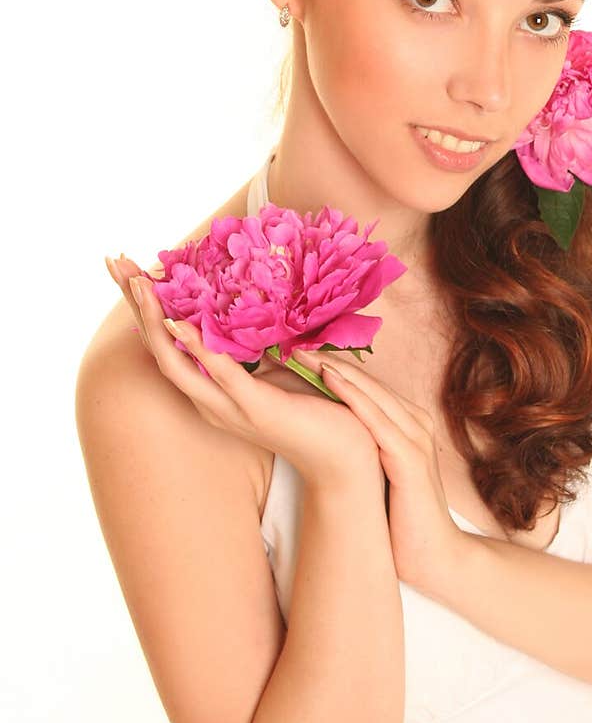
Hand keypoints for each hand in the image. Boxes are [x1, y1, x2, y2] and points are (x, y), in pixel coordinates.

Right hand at [104, 256, 381, 487]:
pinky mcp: (255, 408)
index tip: (126, 268)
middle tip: (115, 263)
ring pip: (176, 363)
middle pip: (157, 349)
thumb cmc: (315, 411)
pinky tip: (179, 323)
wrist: (343, 459)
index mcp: (211, 391)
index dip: (143, 308)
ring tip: (139, 284)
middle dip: (135, 305)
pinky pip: (220, 374)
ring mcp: (228, 408)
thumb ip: (253, 346)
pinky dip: (196, 347)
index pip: (166, 344)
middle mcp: (209, 401)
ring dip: (155, 320)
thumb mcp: (277, 369)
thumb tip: (244, 306)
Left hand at [289, 346, 470, 591]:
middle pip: (367, 381)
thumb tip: (323, 432)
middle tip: (292, 338)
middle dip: (330, 358)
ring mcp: (415, 437)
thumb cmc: (400, 518)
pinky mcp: (409, 457)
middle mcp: (414, 422)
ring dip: (337, 368)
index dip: (332, 366)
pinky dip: (352, 395)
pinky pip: (377, 418)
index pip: (366, 386)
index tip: (295, 350)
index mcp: (407, 423)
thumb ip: (361, 448)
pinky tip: (329, 378)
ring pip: (371, 392)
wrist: (434, 557)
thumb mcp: (377, 473)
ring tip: (302, 350)